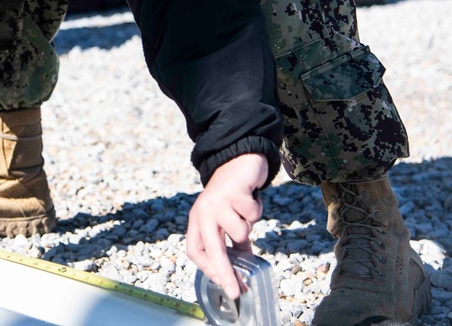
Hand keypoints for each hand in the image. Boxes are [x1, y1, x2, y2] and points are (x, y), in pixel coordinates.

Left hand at [186, 153, 268, 299]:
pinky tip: (250, 196)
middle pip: (212, 249)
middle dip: (225, 272)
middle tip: (235, 291)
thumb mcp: (225, 218)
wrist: (239, 160)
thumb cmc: (232, 195)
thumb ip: (231, 242)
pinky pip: (253, 215)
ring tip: (245, 209)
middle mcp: (203, 211)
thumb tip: (241, 270)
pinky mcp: (234, 192)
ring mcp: (217, 201)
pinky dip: (256, 209)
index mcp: (197, 219)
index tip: (223, 283)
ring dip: (249, 223)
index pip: (195, 250)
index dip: (208, 268)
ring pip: (240, 232)